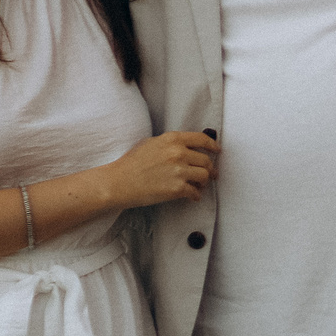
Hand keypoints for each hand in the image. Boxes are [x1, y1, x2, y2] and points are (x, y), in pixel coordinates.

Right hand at [104, 130, 220, 208]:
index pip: (202, 139)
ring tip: (198, 186)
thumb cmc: (131, 164)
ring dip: (203, 183)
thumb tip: (187, 147)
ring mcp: (179, 171)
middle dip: (210, 169)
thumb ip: (171, 144)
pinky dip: (195, 195)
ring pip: (204, 176)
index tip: (217, 151)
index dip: (213, 146)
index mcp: (173, 139)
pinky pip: (195, 192)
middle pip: (206, 160)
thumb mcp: (151, 143)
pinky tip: (192, 196)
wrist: (118, 182)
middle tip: (210, 174)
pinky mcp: (177, 188)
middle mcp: (178, 153)